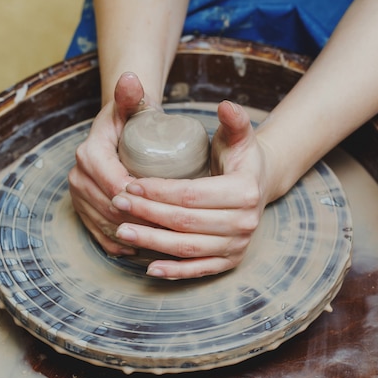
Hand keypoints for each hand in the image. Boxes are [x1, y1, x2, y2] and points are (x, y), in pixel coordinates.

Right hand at [68, 72, 160, 255]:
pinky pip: (97, 233)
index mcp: (89, 154)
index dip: (142, 200)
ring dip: (131, 236)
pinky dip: (116, 244)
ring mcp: (77, 194)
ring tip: (159, 241)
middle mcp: (77, 175)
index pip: (117, 185)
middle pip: (111, 209)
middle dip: (140, 221)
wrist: (115, 127)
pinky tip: (136, 248)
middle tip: (171, 230)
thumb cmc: (131, 116)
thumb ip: (132, 94)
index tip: (170, 206)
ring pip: (105, 224)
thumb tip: (130, 77)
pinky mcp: (81, 208)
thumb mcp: (133, 105)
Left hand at [111, 101, 272, 278]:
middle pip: (185, 222)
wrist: (259, 185)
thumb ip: (234, 120)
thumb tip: (225, 105)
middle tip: (118, 204)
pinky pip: (198, 270)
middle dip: (147, 214)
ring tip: (122, 231)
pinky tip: (149, 268)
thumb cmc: (240, 158)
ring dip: (152, 242)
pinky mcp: (230, 262)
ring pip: (187, 247)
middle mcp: (244, 223)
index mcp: (244, 191)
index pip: (191, 194)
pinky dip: (174, 271)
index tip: (130, 183)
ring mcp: (238, 246)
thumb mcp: (239, 136)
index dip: (157, 190)